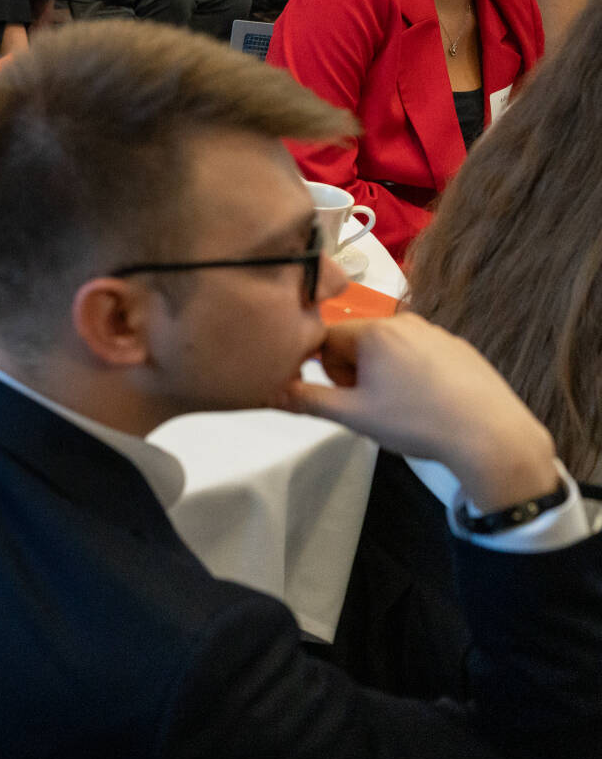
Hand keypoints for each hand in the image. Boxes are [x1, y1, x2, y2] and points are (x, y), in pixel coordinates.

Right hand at [282, 315, 560, 511]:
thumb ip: (306, 399)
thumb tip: (268, 391)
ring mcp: (435, 332)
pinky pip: (419, 353)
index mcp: (373, 332)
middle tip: (371, 406)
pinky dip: (413, 373)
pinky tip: (428, 402)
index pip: (324, 339)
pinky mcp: (459, 346)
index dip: (325, 371)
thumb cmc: (416, 423)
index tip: (342, 396)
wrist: (491, 436)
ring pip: (388, 348)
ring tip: (401, 407)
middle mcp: (403, 322)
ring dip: (382, 373)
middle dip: (354, 371)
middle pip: (356, 342)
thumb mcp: (353, 416)